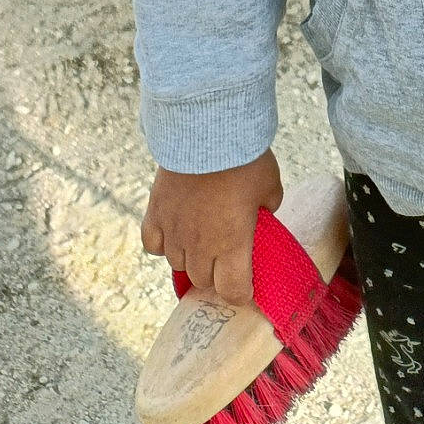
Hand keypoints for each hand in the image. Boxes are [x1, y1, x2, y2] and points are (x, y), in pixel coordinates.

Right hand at [141, 149, 283, 304]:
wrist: (207, 130)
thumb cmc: (244, 159)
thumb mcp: (269, 187)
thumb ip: (267, 209)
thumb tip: (262, 215)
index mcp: (232, 244)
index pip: (232, 291)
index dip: (241, 293)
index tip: (246, 285)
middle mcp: (200, 245)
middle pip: (203, 280)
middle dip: (216, 275)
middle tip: (226, 258)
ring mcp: (174, 231)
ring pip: (177, 264)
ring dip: (191, 258)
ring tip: (202, 240)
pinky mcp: (155, 213)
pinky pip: (153, 244)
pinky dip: (163, 244)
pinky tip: (174, 233)